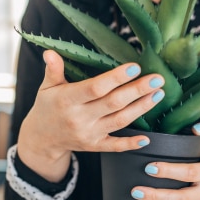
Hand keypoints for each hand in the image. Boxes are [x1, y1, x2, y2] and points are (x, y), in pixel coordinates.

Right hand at [17, 50, 165, 181]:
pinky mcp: (94, 146)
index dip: (116, 78)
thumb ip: (53, 70)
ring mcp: (89, 134)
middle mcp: (80, 118)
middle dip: (137, 91)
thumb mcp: (46, 87)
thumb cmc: (47, 107)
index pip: (95, 88)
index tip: (135, 67)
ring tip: (158, 95)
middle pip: (113, 103)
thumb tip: (50, 52)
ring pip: (119, 121)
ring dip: (141, 108)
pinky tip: (147, 138)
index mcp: (68, 100)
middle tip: (157, 79)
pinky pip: (115, 146)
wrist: (41, 139)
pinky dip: (130, 144)